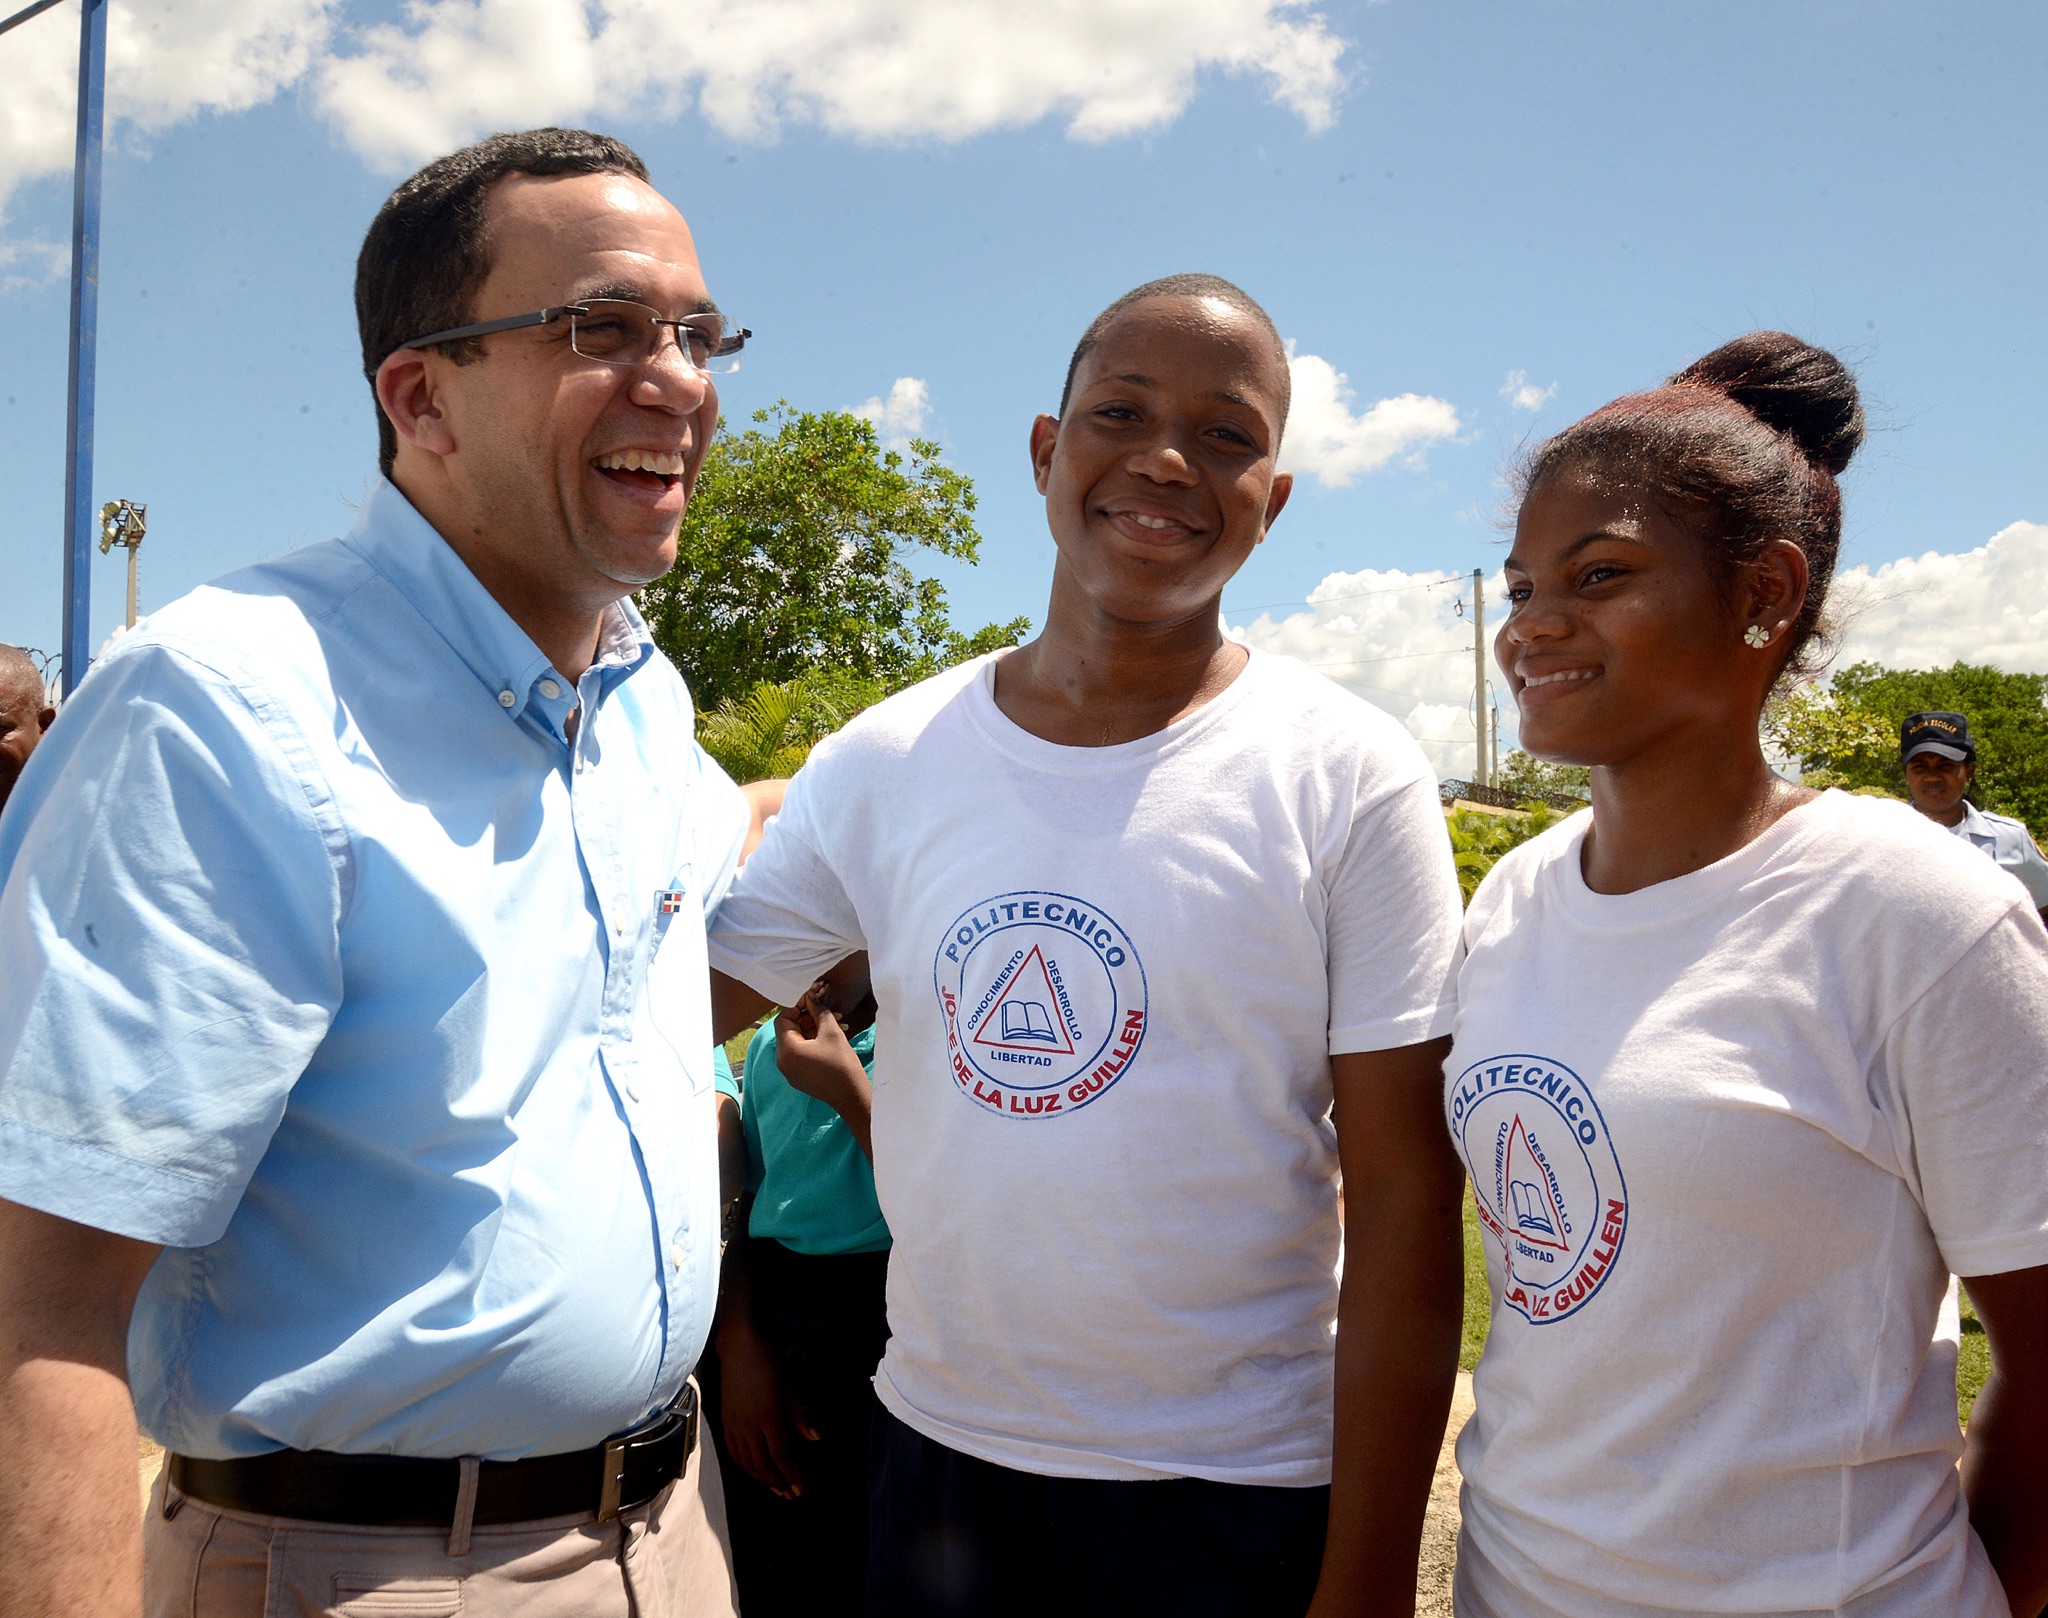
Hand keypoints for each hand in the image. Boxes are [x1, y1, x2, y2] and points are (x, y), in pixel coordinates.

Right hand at [716, 1319, 818, 1499]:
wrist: (738, 1348)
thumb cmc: (768, 1363)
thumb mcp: (789, 1386)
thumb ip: (799, 1416)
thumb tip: (815, 1439)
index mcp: (768, 1417)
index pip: (781, 1455)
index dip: (791, 1474)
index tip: (800, 1488)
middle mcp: (749, 1426)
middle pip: (764, 1464)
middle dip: (779, 1483)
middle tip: (791, 1495)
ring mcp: (735, 1426)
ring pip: (747, 1462)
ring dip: (762, 1479)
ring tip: (776, 1489)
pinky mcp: (726, 1423)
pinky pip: (734, 1453)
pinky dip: (745, 1467)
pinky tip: (754, 1471)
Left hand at [774, 995, 862, 1107]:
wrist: (851, 1095)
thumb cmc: (842, 1064)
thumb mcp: (831, 1031)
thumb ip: (818, 1011)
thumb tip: (811, 997)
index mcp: (787, 1050)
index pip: (782, 1019)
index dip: (797, 1007)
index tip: (813, 1002)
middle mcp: (782, 1061)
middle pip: (787, 1031)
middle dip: (805, 1019)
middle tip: (825, 1012)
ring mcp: (788, 1071)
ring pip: (794, 1042)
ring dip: (809, 1030)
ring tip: (830, 1025)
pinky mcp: (796, 1077)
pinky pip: (797, 1054)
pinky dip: (809, 1044)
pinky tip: (826, 1039)